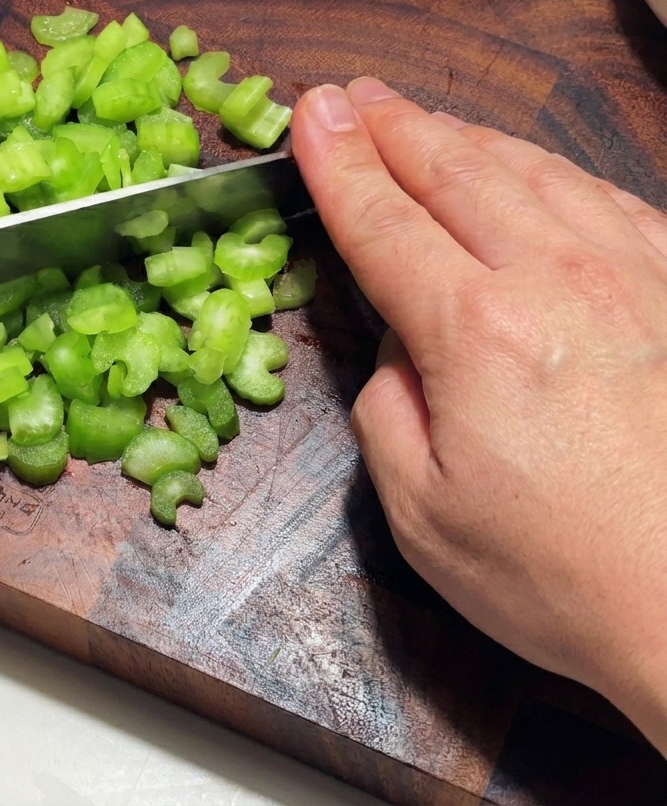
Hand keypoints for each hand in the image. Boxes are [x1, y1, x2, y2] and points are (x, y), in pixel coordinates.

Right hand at [290, 78, 666, 753]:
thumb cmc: (557, 574)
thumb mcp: (419, 508)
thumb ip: (384, 403)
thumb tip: (395, 339)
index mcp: (477, 333)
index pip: (384, 223)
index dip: (338, 165)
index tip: (309, 119)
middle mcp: (559, 279)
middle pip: (454, 172)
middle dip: (391, 127)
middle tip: (348, 98)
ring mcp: (635, 274)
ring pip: (530, 169)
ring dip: (462, 135)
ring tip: (417, 118)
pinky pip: (602, 195)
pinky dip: (544, 168)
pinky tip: (524, 166)